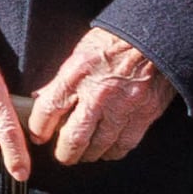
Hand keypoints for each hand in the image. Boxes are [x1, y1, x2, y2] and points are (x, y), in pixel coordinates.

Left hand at [23, 25, 173, 167]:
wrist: (154, 37)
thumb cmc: (115, 41)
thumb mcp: (79, 53)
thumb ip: (63, 79)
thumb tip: (42, 98)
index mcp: (77, 75)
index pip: (48, 110)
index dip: (39, 128)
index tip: (38, 135)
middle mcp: (98, 95)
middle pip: (74, 137)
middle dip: (64, 152)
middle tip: (62, 155)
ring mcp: (123, 107)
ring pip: (100, 145)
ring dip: (89, 155)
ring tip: (83, 155)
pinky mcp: (144, 114)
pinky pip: (126, 143)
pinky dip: (114, 151)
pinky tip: (108, 151)